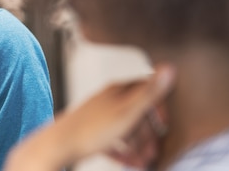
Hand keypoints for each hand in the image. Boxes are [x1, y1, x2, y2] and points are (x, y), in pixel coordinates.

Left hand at [3, 64, 175, 170]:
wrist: (58, 144)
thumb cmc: (92, 129)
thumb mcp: (127, 112)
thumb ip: (149, 93)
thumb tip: (169, 67)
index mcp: (118, 90)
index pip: (147, 90)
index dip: (160, 108)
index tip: (165, 126)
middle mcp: (109, 99)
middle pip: (138, 113)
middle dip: (149, 134)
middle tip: (154, 153)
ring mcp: (99, 115)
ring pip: (126, 129)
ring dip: (138, 146)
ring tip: (142, 163)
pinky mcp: (91, 130)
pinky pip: (113, 140)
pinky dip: (122, 151)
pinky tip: (127, 163)